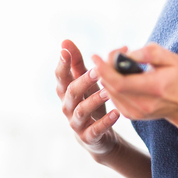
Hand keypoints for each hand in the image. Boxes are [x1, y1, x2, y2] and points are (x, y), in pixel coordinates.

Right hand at [55, 39, 120, 160]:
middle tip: (98, 70)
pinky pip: (95, 129)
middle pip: (71, 91)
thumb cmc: (89, 102)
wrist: (97, 136)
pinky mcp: (88, 136)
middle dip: (83, 80)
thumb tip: (65, 40)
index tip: (65, 49)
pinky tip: (117, 113)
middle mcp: (67, 106)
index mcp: (66, 91)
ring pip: (82, 110)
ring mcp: (76, 122)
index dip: (62, 63)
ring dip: (95, 100)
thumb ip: (77, 62)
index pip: (60, 76)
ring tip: (108, 91)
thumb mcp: (84, 82)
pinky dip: (106, 122)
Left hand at [92, 43, 177, 121]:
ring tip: (116, 64)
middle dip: (104, 69)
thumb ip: (148, 53)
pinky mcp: (131, 115)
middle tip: (107, 55)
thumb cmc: (177, 76)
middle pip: (112, 87)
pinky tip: (120, 76)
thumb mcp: (170, 58)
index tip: (95, 56)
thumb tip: (126, 54)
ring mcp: (136, 113)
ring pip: (110, 92)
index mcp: (155, 88)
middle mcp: (144, 105)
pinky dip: (111, 85)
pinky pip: (113, 97)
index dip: (104, 70)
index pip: (120, 83)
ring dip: (107, 76)